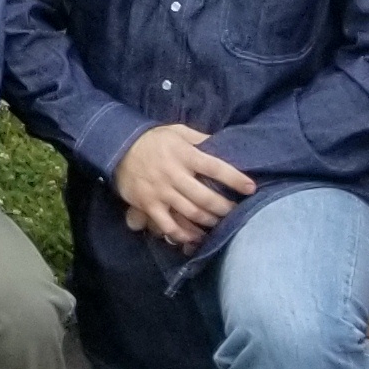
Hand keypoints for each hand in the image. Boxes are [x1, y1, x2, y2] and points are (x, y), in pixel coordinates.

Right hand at [110, 125, 255, 249]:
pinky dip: (182, 234)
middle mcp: (173, 174)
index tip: (251, 188)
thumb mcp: (177, 131)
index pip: (215, 167)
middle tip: (234, 212)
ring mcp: (160, 191)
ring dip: (208, 222)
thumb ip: (200, 138)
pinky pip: (168, 225)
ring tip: (218, 224)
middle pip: (205, 197)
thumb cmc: (153, 139)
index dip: (235, 179)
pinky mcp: (148, 204)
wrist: (118, 146)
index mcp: (183, 154)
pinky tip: (193, 238)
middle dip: (224, 208)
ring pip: (190, 213)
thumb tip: (223, 144)